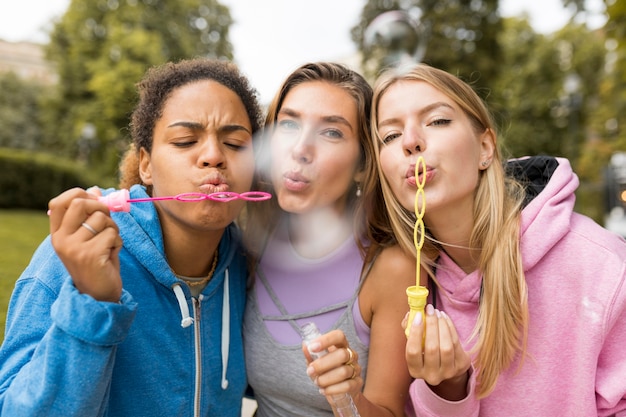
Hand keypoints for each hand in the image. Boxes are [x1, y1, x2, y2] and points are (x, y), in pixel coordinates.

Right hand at [48, 187, 122, 301]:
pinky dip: (118, 241)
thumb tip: (94, 189)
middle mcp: (61, 240)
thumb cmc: (97, 262)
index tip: (94, 201)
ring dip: (113, 229)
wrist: (98, 295)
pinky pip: (112, 234)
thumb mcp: (88, 238)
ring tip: (110, 244)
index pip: (58, 202)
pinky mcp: (90, 255)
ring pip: (101, 219)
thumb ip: (88, 216)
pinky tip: (111, 254)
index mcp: (57, 234)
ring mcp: (74, 248)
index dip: (79, 195)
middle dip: (101, 207)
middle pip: (80, 203)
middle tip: (108, 221)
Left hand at [302, 329, 362, 397]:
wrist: (339, 392)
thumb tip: (305, 345)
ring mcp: (356, 369)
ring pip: (343, 372)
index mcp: (341, 346)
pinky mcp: (357, 383)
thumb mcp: (317, 363)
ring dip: (326, 378)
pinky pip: (347, 386)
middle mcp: (351, 355)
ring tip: (317, 382)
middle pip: (342, 355)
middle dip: (322, 364)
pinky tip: (323, 390)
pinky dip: (332, 389)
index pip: (338, 336)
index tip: (312, 347)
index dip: (326, 340)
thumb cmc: (327, 372)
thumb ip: (311, 355)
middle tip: (310, 370)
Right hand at [404, 304, 470, 400]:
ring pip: (446, 346)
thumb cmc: (426, 352)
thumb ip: (408, 330)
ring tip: (437, 312)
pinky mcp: (461, 365)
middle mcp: (431, 375)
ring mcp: (448, 372)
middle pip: (431, 348)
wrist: (446, 367)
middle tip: (429, 309)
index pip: (413, 352)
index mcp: (415, 371)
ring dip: (442, 325)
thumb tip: (410, 314)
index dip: (415, 333)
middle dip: (431, 325)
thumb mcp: (415, 344)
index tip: (418, 316)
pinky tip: (445, 317)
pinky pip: (456, 343)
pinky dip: (450, 327)